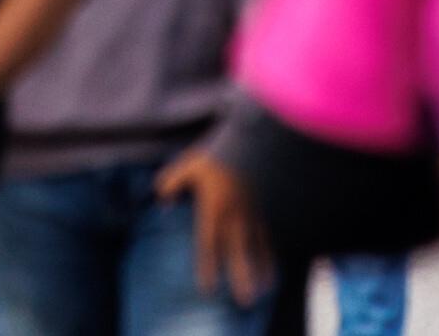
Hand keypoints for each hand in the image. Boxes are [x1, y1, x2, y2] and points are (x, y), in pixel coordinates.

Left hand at [166, 144, 272, 308]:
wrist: (253, 138)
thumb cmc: (218, 152)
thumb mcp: (189, 164)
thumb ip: (171, 182)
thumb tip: (161, 201)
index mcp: (214, 209)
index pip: (209, 245)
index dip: (208, 267)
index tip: (208, 288)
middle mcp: (235, 216)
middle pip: (238, 253)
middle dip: (241, 277)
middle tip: (245, 300)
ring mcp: (254, 211)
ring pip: (258, 245)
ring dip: (262, 267)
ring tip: (266, 286)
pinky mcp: (267, 203)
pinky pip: (271, 229)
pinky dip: (274, 245)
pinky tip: (277, 258)